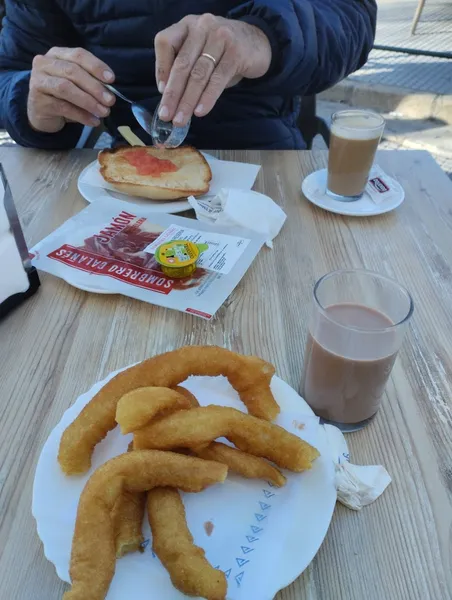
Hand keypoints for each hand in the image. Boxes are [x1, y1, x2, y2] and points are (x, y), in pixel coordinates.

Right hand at [27, 47, 115, 132]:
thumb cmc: (63, 95)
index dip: (96, 66)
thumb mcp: (77, 84)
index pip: (78, 55)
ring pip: (66, 88)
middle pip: (72, 71)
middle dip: (95, 87)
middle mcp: (44, 63)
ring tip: (103, 112)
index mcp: (57, 54)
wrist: (42, 113)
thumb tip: (110, 92)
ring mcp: (38, 81)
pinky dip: (82, 115)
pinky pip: (63, 107)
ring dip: (88, 101)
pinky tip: (94, 121)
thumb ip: (91, 82)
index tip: (111, 79)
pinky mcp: (38, 101)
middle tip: (110, 100)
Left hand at [155, 14, 271, 126]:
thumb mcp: (200, 53)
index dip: (161, 68)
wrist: (259, 43)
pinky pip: (218, 79)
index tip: (161, 92)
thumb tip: (168, 96)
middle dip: (172, 93)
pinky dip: (207, 98)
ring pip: (199, 74)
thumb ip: (185, 67)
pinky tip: (200, 112)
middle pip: (182, 63)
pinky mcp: (236, 52)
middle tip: (165, 115)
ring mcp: (220, 37)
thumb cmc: (223, 53)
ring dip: (188, 101)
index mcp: (187, 25)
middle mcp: (202, 27)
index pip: (165, 43)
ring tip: (180, 119)